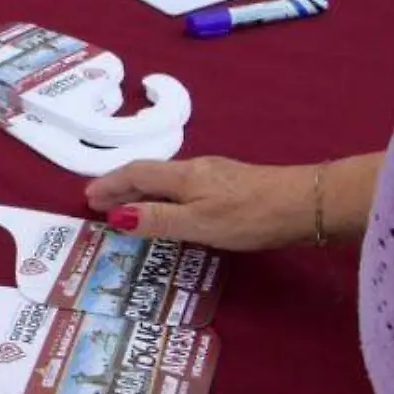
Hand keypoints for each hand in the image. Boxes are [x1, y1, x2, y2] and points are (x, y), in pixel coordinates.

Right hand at [85, 157, 316, 250]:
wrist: (306, 204)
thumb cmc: (250, 216)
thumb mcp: (199, 223)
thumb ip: (158, 219)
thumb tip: (117, 214)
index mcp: (183, 176)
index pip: (136, 173)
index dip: (110, 184)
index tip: (87, 197)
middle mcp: (196, 169)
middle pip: (150, 174)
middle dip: (121, 186)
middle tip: (98, 203)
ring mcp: (216, 175)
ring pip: (167, 179)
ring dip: (142, 191)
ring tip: (126, 207)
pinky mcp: (233, 185)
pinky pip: (184, 186)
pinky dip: (164, 196)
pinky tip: (172, 208)